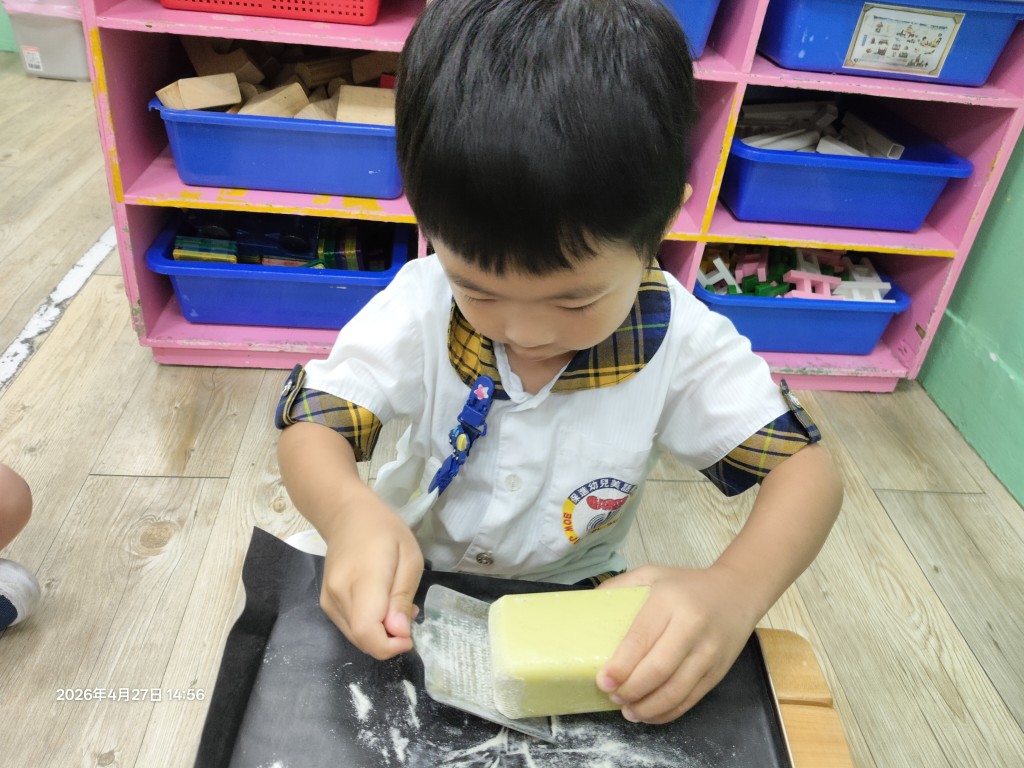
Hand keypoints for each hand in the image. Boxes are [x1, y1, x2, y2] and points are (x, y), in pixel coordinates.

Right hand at [319, 491, 423, 659]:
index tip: (409, 635)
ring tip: (395, 604)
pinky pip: (349, 628)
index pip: (367, 632)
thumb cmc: (385, 531)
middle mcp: (339, 594)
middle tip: (406, 613)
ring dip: (380, 633)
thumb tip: (398, 633)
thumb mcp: (409, 557)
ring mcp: (328, 600)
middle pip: (362, 640)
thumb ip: (402, 597)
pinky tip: (379, 605)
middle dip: (389, 639)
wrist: (347, 515)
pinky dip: (368, 626)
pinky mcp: (326, 603)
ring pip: (356, 637)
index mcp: (363, 579)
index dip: (389, 646)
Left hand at [595, 565, 758, 723]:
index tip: (603, 681)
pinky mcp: (717, 672)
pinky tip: (650, 714)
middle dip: (631, 690)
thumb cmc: (687, 585)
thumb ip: (621, 586)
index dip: (621, 666)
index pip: (642, 639)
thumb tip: (588, 603)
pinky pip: (691, 699)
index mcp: (669, 601)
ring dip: (648, 707)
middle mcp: (691, 627)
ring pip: (676, 691)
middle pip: (658, 669)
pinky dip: (668, 712)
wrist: (738, 592)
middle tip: (612, 696)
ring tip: (628, 710)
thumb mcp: (652, 574)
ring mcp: (708, 653)